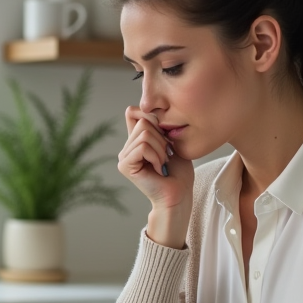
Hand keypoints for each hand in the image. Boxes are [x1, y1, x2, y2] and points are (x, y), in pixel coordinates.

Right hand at [120, 107, 193, 247]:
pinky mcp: (124, 165)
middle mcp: (127, 147)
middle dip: (162, 137)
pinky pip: (142, 147)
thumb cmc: (179, 172)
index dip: (151, 117)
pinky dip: (156, 156)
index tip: (166, 137)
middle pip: (144, 121)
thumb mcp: (170, 141)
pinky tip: (158, 168)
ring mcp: (124, 156)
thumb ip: (156, 126)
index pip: (133, 112)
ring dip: (161, 149)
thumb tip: (138, 108)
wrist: (178, 195)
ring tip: (162, 163)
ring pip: (145, 134)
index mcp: (136, 140)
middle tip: (166, 156)